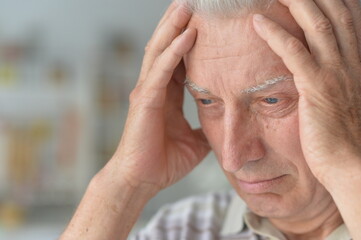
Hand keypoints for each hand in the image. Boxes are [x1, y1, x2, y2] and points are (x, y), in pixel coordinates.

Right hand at [109, 2, 209, 191]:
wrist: (140, 180)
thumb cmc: (162, 162)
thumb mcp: (194, 142)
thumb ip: (205, 128)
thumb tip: (223, 126)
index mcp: (166, 96)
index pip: (178, 61)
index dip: (187, 40)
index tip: (202, 22)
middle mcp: (155, 88)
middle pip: (166, 48)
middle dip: (178, 24)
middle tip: (192, 2)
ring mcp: (148, 92)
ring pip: (160, 51)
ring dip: (174, 27)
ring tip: (187, 5)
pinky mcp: (146, 100)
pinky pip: (162, 70)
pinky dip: (174, 51)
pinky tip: (188, 34)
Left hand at [252, 0, 360, 184]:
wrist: (351, 164)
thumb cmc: (341, 135)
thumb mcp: (339, 99)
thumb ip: (329, 77)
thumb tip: (311, 67)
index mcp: (353, 62)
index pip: (343, 18)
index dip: (326, 0)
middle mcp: (348, 61)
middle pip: (331, 13)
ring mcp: (334, 73)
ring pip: (316, 25)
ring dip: (294, 3)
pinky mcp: (317, 89)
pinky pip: (294, 53)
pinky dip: (276, 34)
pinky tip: (257, 22)